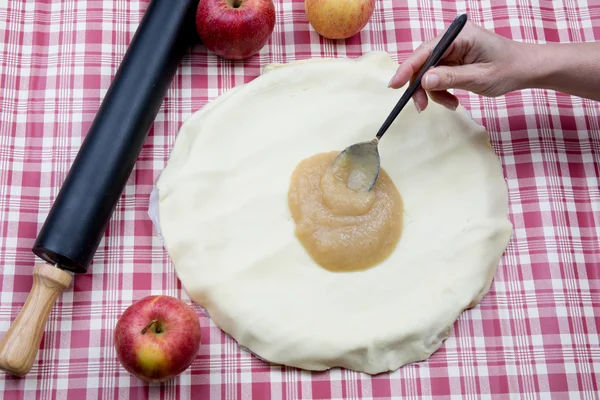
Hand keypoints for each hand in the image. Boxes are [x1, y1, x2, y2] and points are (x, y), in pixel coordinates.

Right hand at [389, 21, 526, 111]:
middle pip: (423, 63)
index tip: (394, 85)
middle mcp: (452, 39)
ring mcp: (452, 49)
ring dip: (433, 92)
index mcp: (459, 35)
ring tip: (450, 104)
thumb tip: (423, 80)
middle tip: (422, 107)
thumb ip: (450, 78)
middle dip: (421, 86)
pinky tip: (452, 100)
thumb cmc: (508, 69)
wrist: (526, 69)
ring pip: (428, 72)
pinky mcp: (454, 59)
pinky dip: (441, 90)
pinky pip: (437, 75)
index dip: (408, 68)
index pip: (425, 51)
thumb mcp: (479, 78)